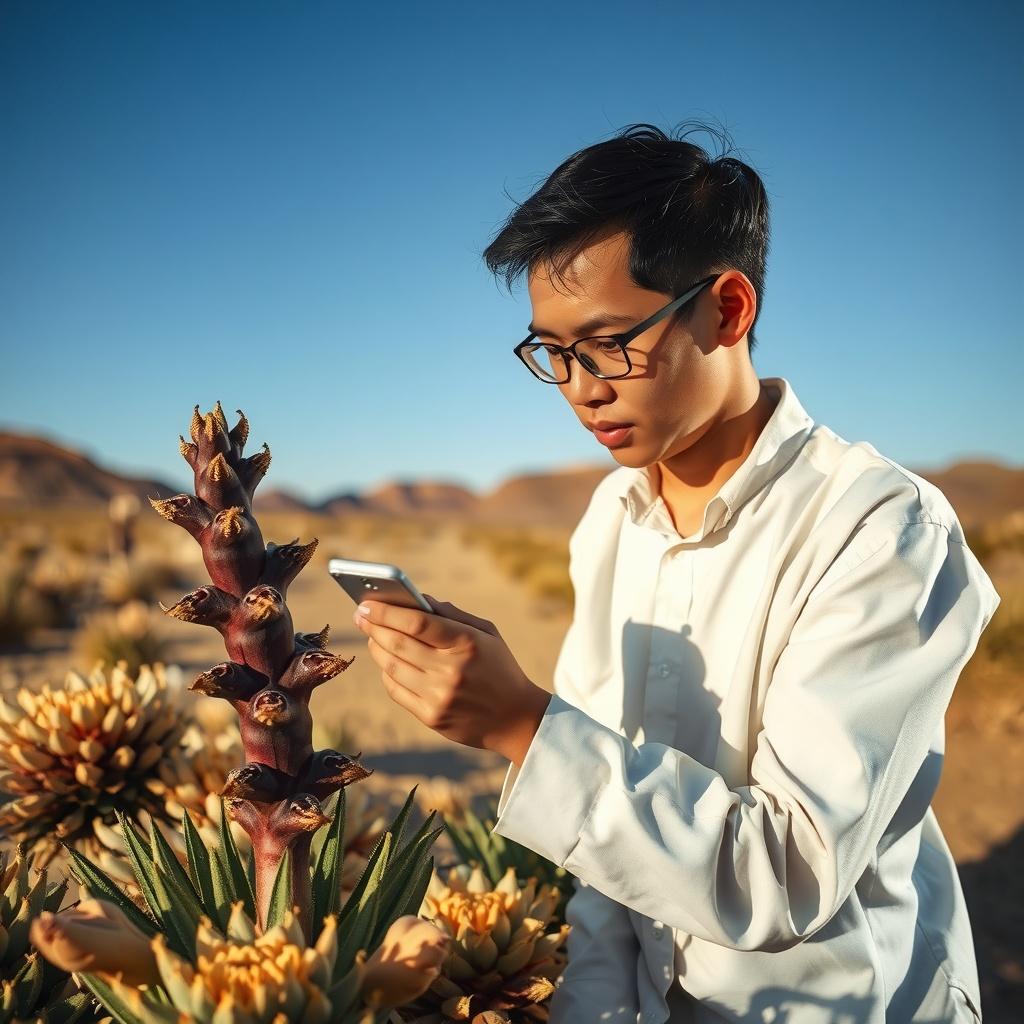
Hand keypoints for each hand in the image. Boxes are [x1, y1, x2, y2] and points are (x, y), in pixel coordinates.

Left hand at [353, 594, 550, 765]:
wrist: (516, 718)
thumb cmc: (499, 668)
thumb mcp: (487, 633)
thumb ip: (453, 614)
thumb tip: (417, 599)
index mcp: (466, 643)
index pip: (416, 622)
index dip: (386, 611)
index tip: (366, 603)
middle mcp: (450, 670)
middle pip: (397, 643)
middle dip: (373, 626)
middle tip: (360, 615)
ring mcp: (439, 696)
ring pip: (391, 667)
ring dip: (376, 648)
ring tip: (373, 636)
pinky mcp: (431, 717)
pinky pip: (396, 690)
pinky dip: (386, 673)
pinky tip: (387, 662)